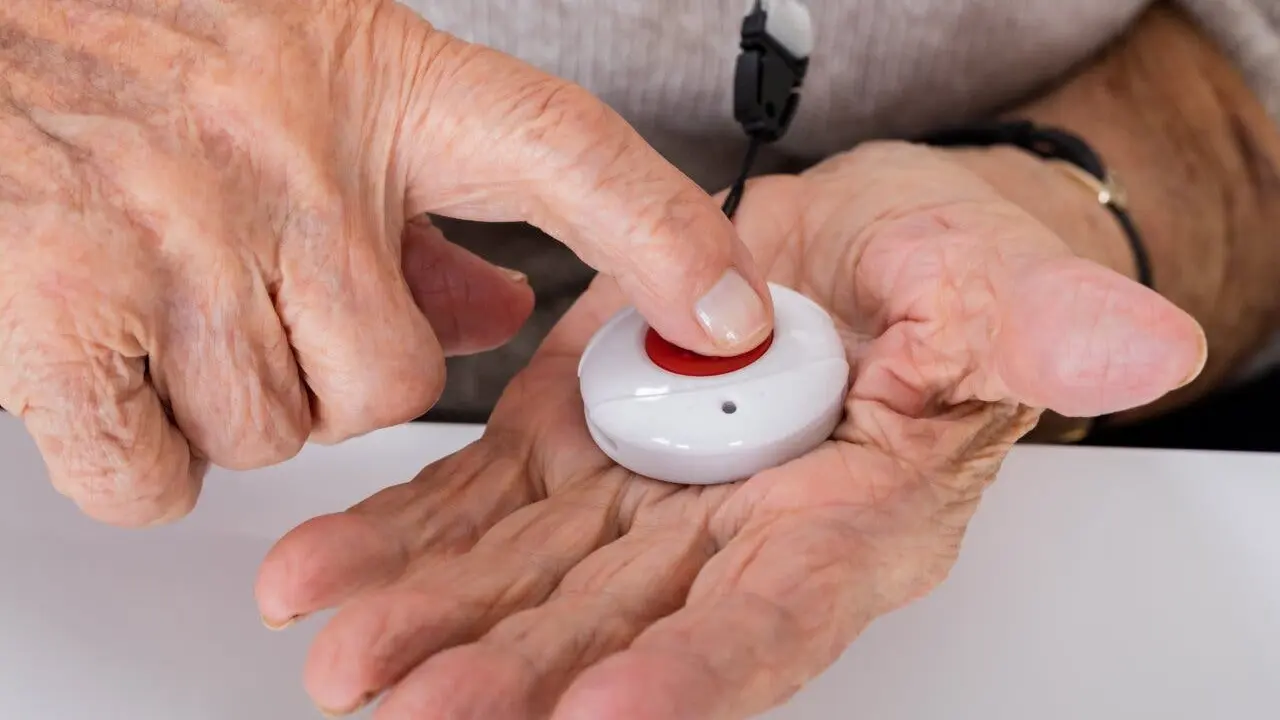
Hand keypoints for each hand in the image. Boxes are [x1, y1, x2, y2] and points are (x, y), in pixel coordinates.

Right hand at [0, 0, 770, 526]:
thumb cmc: (135, 47)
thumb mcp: (311, 84)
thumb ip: (424, 205)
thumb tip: (503, 310)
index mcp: (375, 85)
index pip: (565, 153)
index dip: (663, 236)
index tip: (731, 311)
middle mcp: (289, 154)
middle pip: (398, 382)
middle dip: (336, 378)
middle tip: (259, 301)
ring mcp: (181, 233)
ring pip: (281, 435)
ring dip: (229, 403)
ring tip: (163, 297)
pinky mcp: (66, 312)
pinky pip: (161, 475)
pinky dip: (137, 449)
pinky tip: (106, 356)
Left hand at [255, 142, 1204, 718]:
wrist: (840, 242)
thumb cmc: (929, 270)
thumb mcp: (995, 280)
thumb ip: (1043, 325)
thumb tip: (1146, 346)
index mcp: (845, 519)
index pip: (775, 618)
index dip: (698, 669)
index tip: (609, 709)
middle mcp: (730, 535)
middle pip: (619, 627)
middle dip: (514, 673)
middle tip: (412, 705)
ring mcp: (639, 496)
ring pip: (525, 579)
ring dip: (433, 620)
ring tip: (341, 654)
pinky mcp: (568, 444)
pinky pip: (477, 505)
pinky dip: (402, 540)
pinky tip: (323, 574)